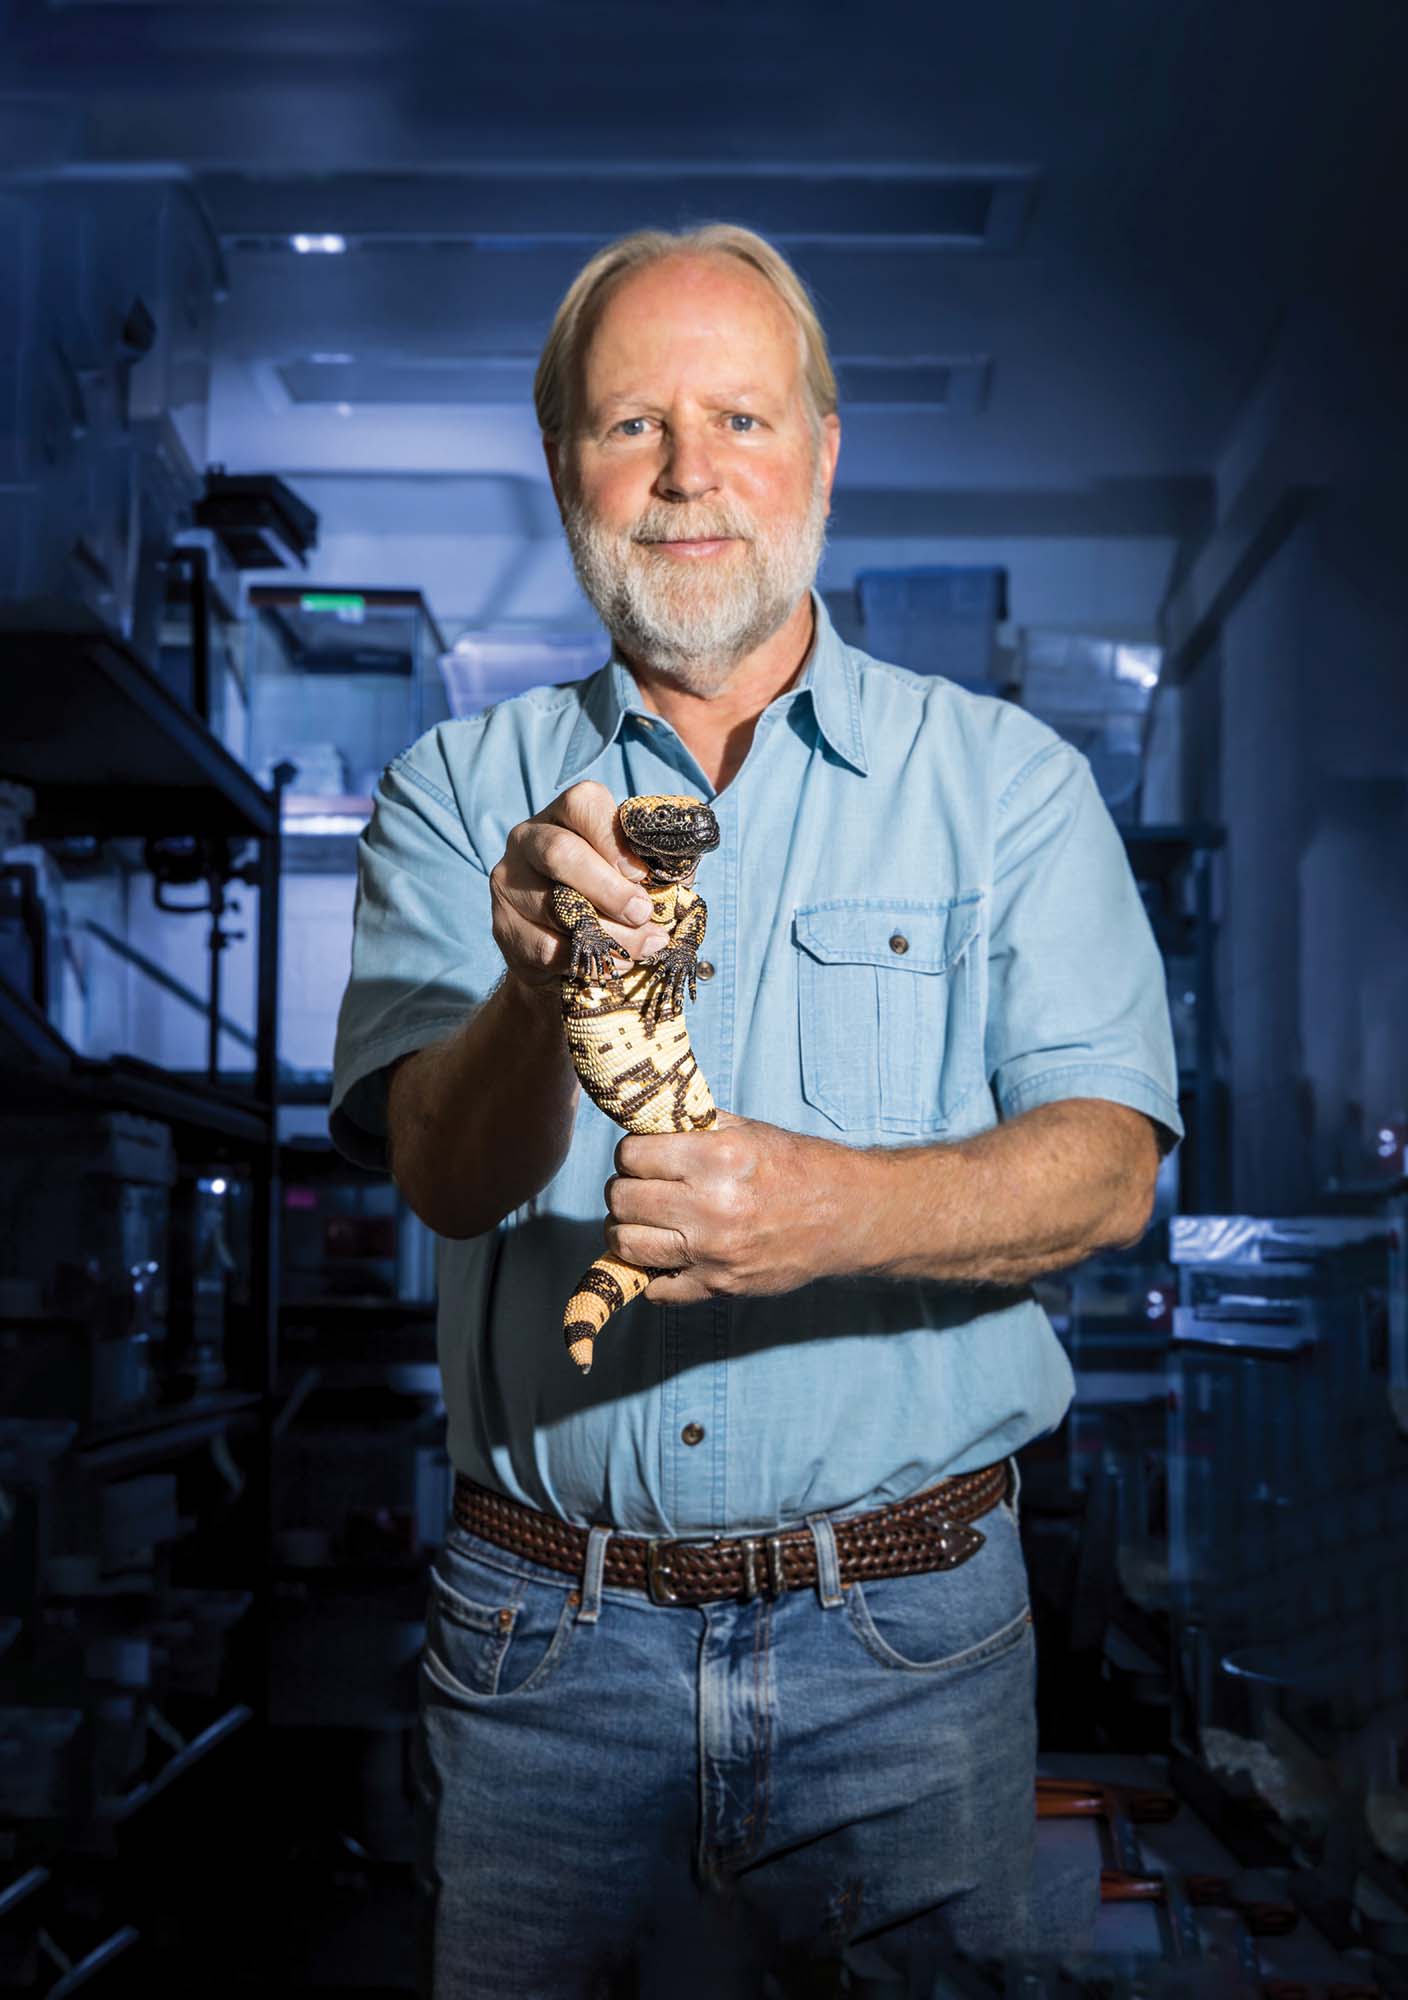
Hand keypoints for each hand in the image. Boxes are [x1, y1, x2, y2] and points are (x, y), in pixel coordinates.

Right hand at [489, 780, 669, 990]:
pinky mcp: (503, 925)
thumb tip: (682, 876)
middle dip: (609, 889)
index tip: (643, 875)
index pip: (583, 805)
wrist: (566, 951)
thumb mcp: (639, 876)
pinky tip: (616, 964)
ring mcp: (510, 881)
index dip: (613, 838)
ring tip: (645, 947)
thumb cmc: (612, 900)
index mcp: (565, 813)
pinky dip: (587, 960)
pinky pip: (545, 946)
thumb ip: (659, 869)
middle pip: (560, 853)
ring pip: (555, 906)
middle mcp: (529, 838)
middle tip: (643, 914)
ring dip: (609, 933)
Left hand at [603, 1109, 853, 1305]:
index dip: (632, 1153)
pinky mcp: (719, 1286)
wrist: (847, 1216)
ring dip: (626, 1230)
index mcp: (719, 1158)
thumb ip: (694, 1126)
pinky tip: (666, 1254)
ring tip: (644, 1221)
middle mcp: (712, 1206)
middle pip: (621, 1199)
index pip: (632, 1154)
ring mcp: (713, 1252)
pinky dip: (651, 1273)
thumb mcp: (748, 1131)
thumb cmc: (797, 1166)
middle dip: (625, 1189)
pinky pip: (656, 1289)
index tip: (643, 1156)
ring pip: (626, 1243)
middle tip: (642, 1187)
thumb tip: (644, 1118)